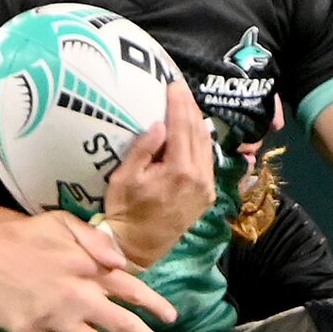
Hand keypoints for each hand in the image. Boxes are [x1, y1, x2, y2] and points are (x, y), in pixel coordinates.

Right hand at [0, 207, 178, 331]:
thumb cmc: (19, 235)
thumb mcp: (61, 221)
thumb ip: (95, 238)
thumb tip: (123, 262)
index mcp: (90, 268)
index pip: (133, 290)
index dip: (156, 306)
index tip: (173, 320)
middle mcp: (80, 297)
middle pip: (125, 325)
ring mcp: (58, 319)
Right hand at [104, 78, 216, 267]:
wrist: (139, 247)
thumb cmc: (125, 212)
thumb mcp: (124, 179)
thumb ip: (142, 150)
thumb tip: (159, 124)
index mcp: (178, 171)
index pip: (181, 127)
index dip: (178, 103)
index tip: (173, 85)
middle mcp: (198, 178)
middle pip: (197, 132)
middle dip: (189, 107)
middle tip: (180, 88)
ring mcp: (206, 188)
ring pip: (206, 146)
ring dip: (197, 122)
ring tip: (187, 104)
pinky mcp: (207, 195)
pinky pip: (208, 161)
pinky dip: (202, 141)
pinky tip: (195, 130)